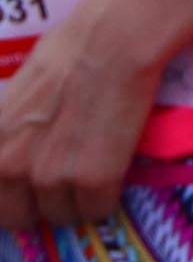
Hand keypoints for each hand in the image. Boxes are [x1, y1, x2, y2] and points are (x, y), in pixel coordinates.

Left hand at [0, 0, 171, 233]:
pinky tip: (113, 171)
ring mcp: (48, 177)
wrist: (111, 43)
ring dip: (77, 202)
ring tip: (93, 172)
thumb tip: (16, 159)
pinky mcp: (92, 181)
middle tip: (64, 184)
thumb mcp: (11, 100)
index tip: (29, 192)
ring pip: (62, 217)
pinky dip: (106, 198)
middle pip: (21, 217)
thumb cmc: (65, 56)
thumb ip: (7, 136)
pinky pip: (97, 210)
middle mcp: (8, 167)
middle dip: (41, 206)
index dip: (12, 198)